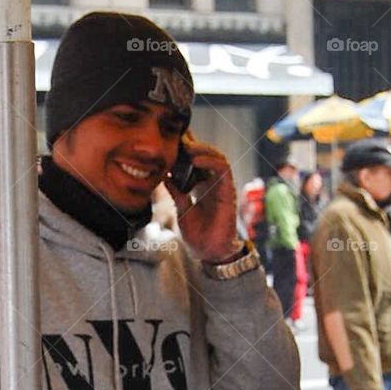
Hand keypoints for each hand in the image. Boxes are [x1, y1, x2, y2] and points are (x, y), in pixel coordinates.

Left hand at [165, 142, 239, 261]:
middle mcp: (212, 182)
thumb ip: (175, 192)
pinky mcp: (227, 190)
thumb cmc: (198, 234)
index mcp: (200, 185)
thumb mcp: (181, 209)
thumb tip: (163, 176)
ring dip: (201, 148)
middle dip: (192, 143)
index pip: (194, 160)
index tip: (170, 138)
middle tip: (176, 137)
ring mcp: (221, 185)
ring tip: (186, 146)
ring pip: (216, 156)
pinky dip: (210, 160)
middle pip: (205, 154)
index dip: (185, 147)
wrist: (209, 252)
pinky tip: (195, 158)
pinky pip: (223, 168)